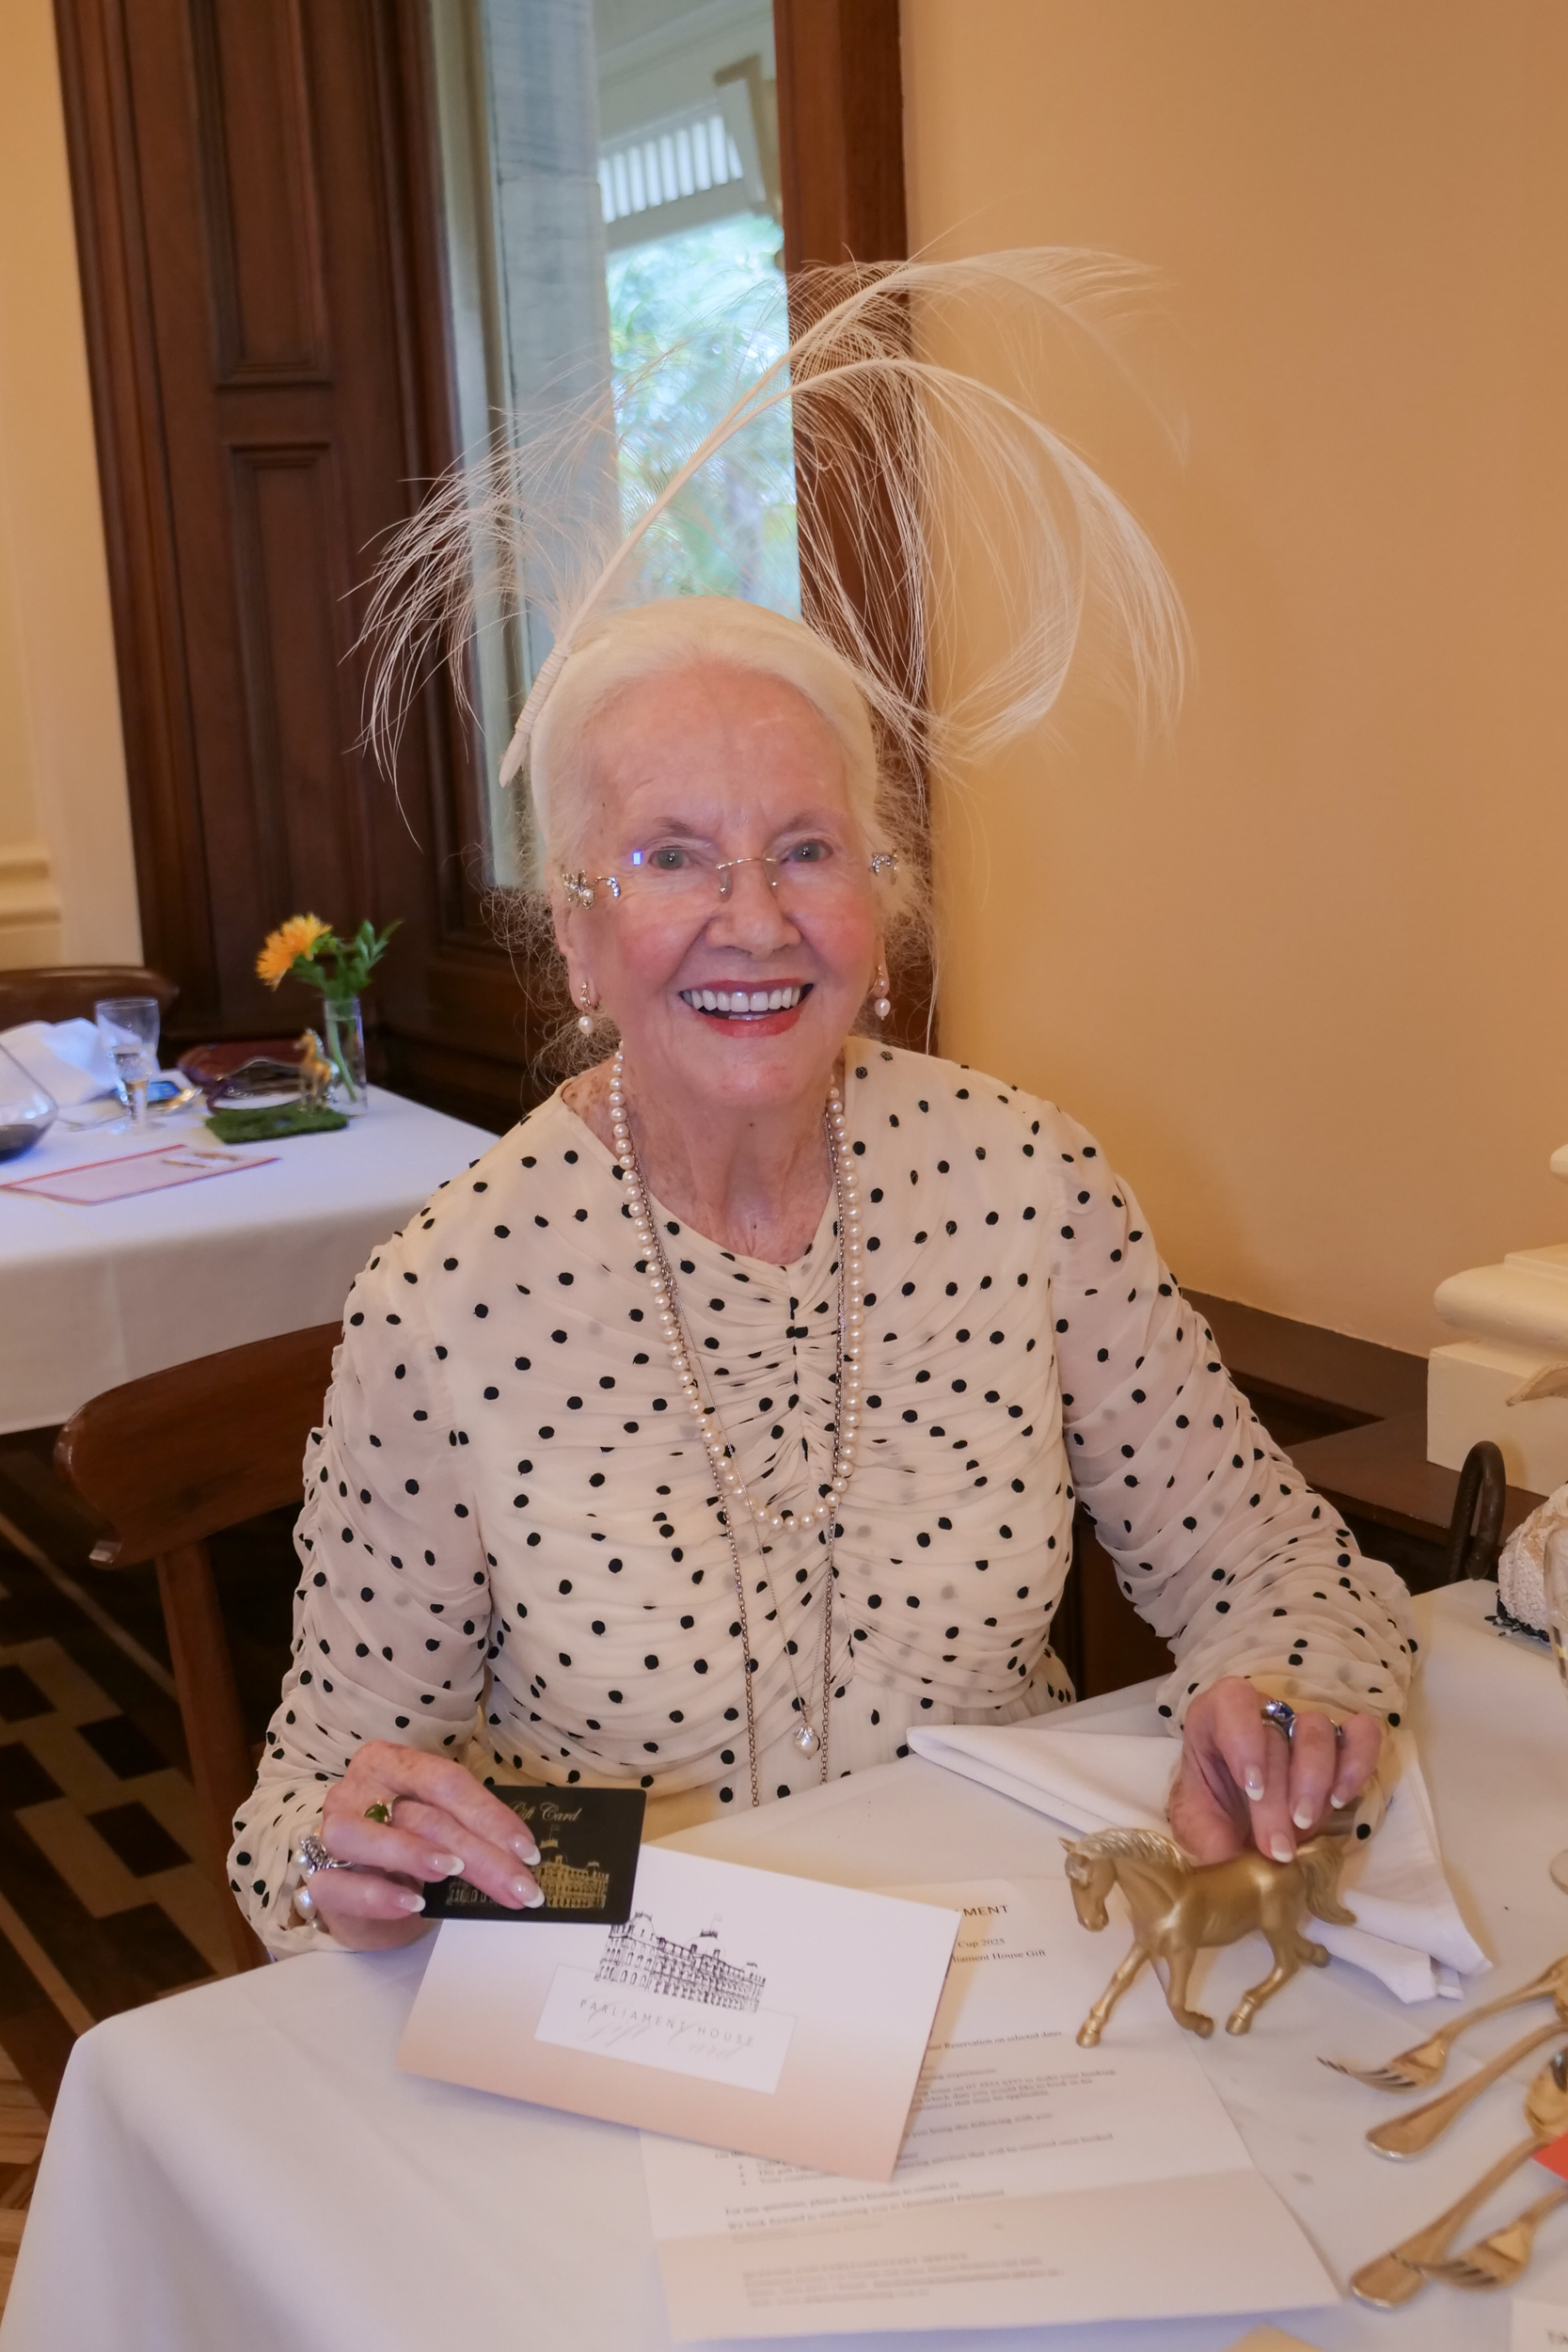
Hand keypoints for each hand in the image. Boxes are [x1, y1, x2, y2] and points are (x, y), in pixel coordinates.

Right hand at [303, 1741, 544, 1949]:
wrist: (364, 1891)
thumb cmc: (409, 1847)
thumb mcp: (442, 1831)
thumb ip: (470, 1834)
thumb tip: (522, 1857)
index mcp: (393, 1764)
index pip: (446, 1782)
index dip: (490, 1815)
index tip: (528, 1851)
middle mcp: (359, 1788)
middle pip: (422, 1815)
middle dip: (478, 1854)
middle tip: (519, 1886)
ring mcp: (332, 1830)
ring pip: (366, 1836)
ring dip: (413, 1853)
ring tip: (452, 1871)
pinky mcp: (318, 1876)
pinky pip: (340, 1884)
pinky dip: (377, 1894)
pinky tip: (412, 1903)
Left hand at [1168, 1677, 1381, 1865]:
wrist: (1239, 1831)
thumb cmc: (1216, 1821)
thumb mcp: (1201, 1833)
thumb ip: (1212, 1843)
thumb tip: (1233, 1871)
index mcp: (1215, 1720)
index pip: (1231, 1700)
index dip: (1244, 1739)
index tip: (1252, 1788)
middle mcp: (1261, 1714)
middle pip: (1276, 1735)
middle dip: (1277, 1797)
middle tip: (1277, 1848)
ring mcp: (1301, 1727)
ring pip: (1317, 1730)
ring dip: (1314, 1781)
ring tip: (1305, 1824)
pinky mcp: (1339, 1745)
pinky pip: (1361, 1735)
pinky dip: (1357, 1765)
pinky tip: (1341, 1800)